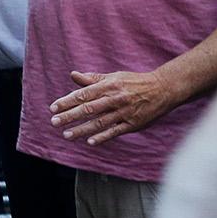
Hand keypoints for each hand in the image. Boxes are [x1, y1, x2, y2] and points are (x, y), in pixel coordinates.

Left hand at [51, 69, 183, 145]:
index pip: (84, 94)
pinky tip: (90, 142)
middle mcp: (115, 98)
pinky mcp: (133, 124)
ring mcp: (124, 112)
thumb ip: (93, 79)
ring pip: (100, 122)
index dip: (67, 101)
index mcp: (109, 85)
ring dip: (82, 130)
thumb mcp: (114, 77)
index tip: (53, 108)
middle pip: (89, 108)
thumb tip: (73, 75)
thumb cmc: (134, 82)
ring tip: (67, 135)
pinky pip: (115, 131)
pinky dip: (103, 137)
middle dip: (70, 116)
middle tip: (54, 122)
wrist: (163, 89)